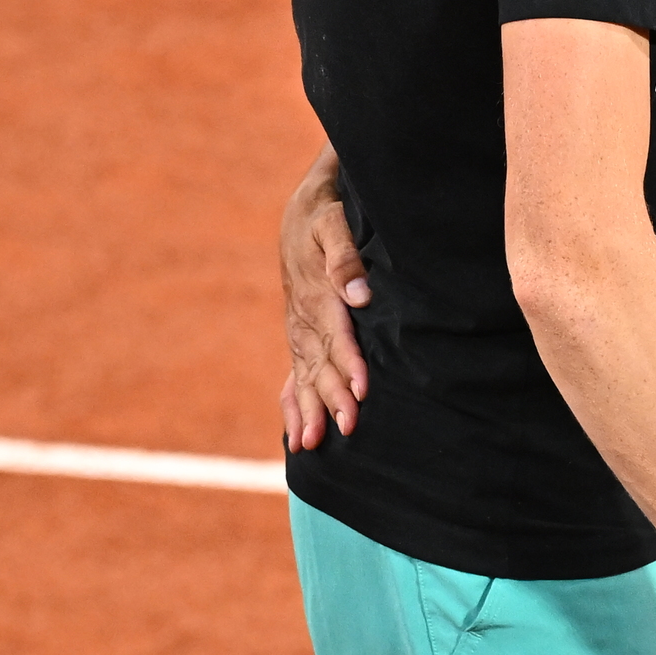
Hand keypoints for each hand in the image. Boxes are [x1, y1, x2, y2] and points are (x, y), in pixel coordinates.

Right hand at [277, 143, 370, 450]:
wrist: (302, 210)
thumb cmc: (326, 213)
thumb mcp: (334, 222)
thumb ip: (345, 257)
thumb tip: (360, 294)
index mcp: (316, 292)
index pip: (336, 334)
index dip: (350, 363)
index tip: (362, 390)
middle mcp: (304, 317)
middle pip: (320, 362)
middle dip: (333, 397)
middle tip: (346, 429)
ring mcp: (298, 329)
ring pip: (305, 375)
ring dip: (310, 409)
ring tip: (313, 444)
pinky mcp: (298, 335)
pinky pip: (292, 375)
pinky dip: (294, 406)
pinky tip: (296, 437)